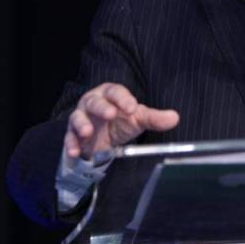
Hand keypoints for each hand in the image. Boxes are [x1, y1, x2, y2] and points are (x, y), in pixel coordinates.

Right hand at [64, 83, 179, 159]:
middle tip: (110, 114)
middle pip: (95, 102)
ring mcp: (81, 118)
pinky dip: (71, 144)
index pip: (116, 92)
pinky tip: (75, 152)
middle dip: (102, 108)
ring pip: (78, 117)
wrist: (102, 139)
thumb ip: (154, 118)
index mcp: (110, 94)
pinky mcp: (73, 135)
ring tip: (87, 131)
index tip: (131, 108)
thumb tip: (175, 117)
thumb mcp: (137, 119)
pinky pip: (69, 138)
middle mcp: (93, 102)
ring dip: (82, 124)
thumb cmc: (121, 121)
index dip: (123, 98)